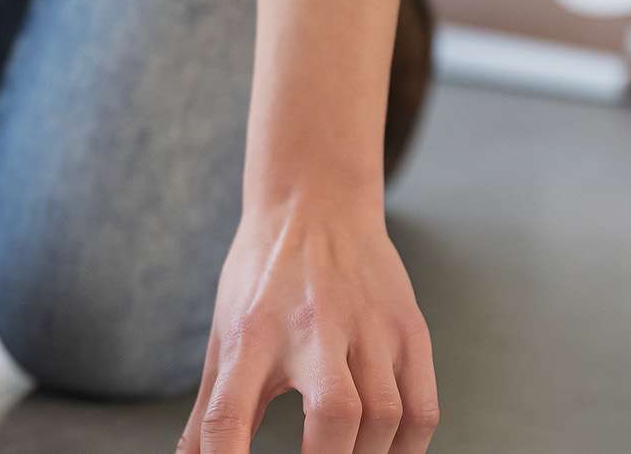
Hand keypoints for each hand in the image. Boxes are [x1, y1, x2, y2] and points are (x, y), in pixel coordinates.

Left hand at [177, 197, 439, 452]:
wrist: (315, 202)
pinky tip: (382, 452)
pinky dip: (406, 447)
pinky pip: (421, 408)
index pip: (228, 414)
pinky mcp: (408, 328)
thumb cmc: (262, 276)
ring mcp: (368, 327)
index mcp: (251, 334)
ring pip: (384, 415)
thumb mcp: (225, 334)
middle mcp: (312, 328)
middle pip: (333, 414)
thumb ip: (209, 408)